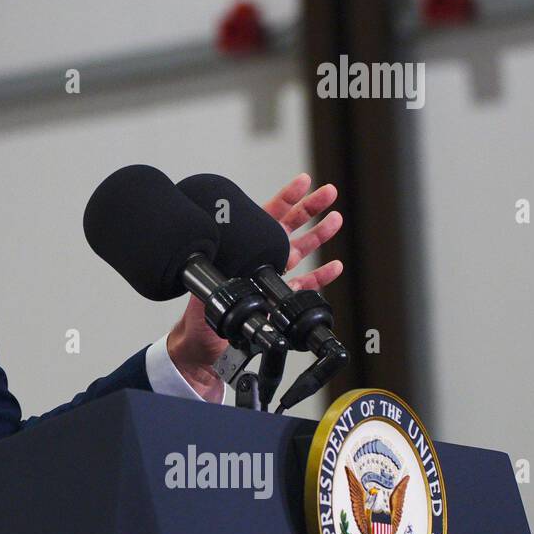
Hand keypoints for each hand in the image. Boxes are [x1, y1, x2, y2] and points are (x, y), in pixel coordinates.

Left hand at [168, 173, 343, 400]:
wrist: (203, 351)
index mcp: (240, 253)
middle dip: (310, 208)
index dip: (284, 199)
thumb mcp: (201, 296)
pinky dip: (322, 275)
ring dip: (320, 235)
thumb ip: (212, 282)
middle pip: (288, 229)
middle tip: (329, 192)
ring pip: (301, 252)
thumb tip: (215, 268)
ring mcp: (270, 280)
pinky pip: (305, 285)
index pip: (264, 219)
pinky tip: (335, 265)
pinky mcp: (279, 303)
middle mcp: (257, 261)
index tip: (302, 182)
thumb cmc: (197, 323)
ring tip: (336, 218)